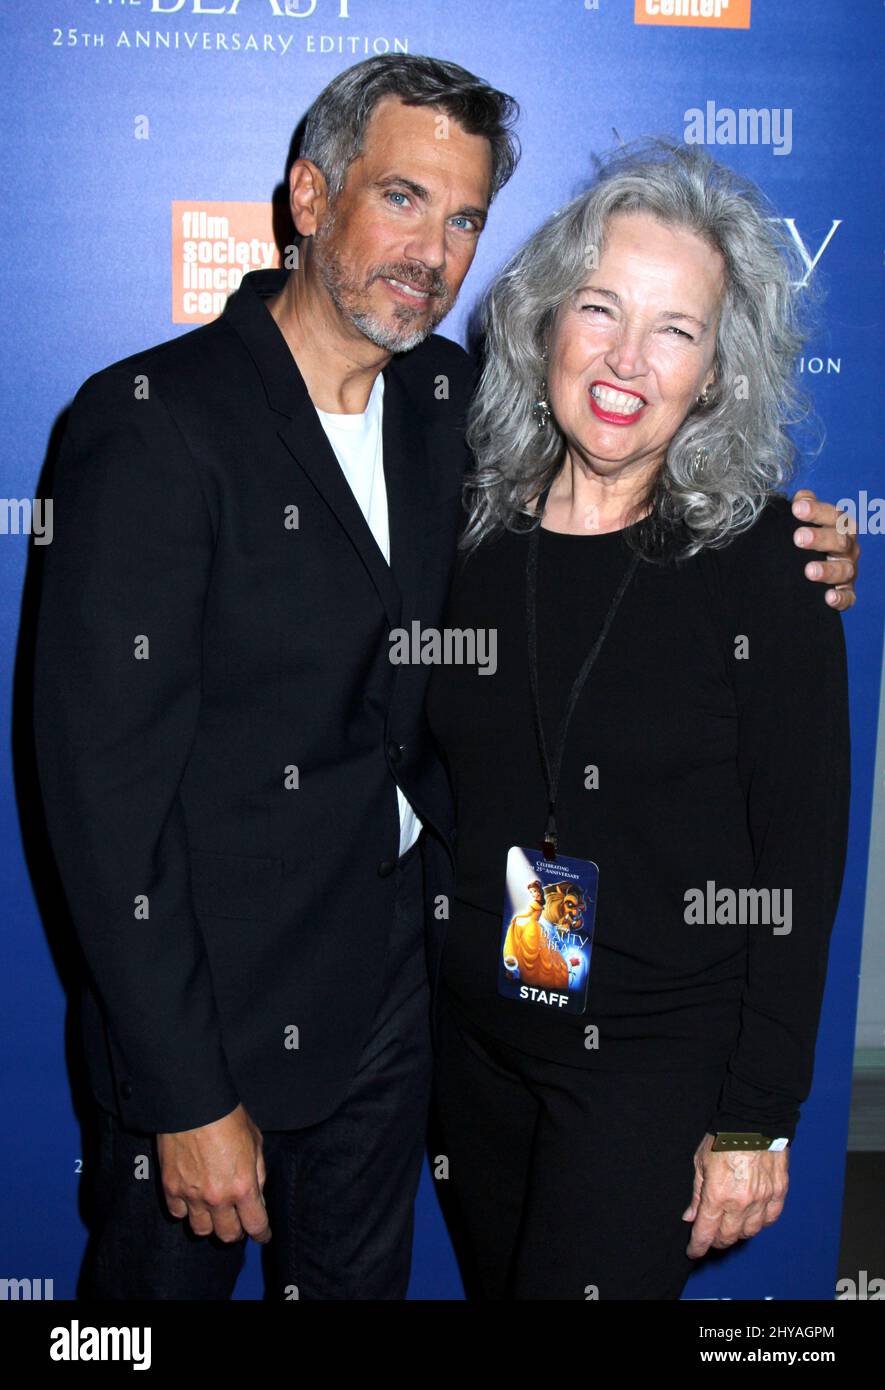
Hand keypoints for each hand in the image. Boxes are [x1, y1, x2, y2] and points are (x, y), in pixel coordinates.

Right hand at [157, 1102, 270, 1243]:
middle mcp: (218, 1197)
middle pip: (227, 1235)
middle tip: (238, 1222)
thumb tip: (256, 1194)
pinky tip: (191, 1199)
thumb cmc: (227, 1117)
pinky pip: (178, 1213)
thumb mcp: (254, 1142)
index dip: (261, 1233)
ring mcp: (192, 1195)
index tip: (262, 1234)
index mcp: (243, 1185)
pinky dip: (185, 1210)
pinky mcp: (171, 1188)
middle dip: (236, 1231)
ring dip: (210, 1224)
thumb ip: (257, 1172)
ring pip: (201, 1230)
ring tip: (213, 1212)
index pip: (255, 1225)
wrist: (192, 1103)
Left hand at [682, 1132, 788, 1257]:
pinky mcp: (778, 1192)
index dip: (698, 1245)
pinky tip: (752, 1218)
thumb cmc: (723, 1137)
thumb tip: (691, 1216)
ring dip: (738, 1233)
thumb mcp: (700, 1163)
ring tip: (730, 1226)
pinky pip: (770, 1218)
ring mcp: (762, 1199)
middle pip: (728, 1236)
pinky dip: (760, 1223)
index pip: (706, 1231)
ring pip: (750, 1231)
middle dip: (716, 1240)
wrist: (754, 1119)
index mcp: (718, 1194)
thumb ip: (697, 1194)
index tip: (694, 1251)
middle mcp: (741, 1202)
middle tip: (711, 1236)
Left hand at [791, 488, 857, 610]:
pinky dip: (840, 598)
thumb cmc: (811, 538)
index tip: (797, 509)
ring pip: (844, 570)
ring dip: (827, 570)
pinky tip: (828, 598)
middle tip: (798, 538)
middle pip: (839, 541)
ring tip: (809, 571)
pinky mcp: (847, 593)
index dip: (816, 511)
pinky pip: (849, 597)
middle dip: (819, 539)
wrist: (814, 567)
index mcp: (840, 526)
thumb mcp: (806, 519)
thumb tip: (801, 497)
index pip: (833, 515)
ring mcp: (849, 570)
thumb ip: (803, 505)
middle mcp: (848, 547)